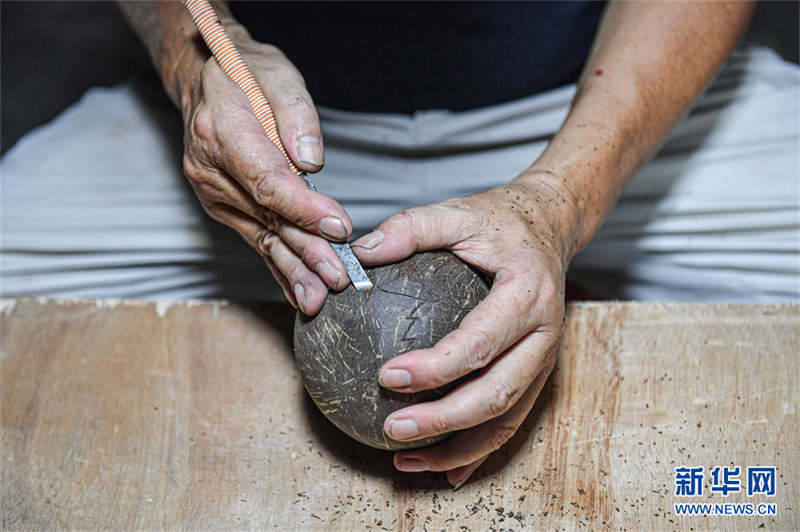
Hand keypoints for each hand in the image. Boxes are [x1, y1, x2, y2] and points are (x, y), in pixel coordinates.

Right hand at [181, 39, 351, 313]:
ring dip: (293, 269)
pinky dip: (278, 265)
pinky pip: (256, 238)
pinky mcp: (224, 206)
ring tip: (318, 298)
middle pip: (266, 217)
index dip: (303, 208)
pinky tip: (297, 290)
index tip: (338, 226)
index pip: (267, 180)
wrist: (204, 79)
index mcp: (222, 132)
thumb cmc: (245, 73)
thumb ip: (296, 113)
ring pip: (261, 235)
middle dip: (305, 251)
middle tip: (336, 278)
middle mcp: (211, 170)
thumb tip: (311, 162)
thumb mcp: (275, 74)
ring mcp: (214, 192)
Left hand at [352, 178, 572, 487]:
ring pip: (506, 419)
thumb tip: (358, 255)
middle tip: (393, 429)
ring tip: (407, 460)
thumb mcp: (457, 210)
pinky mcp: (536, 373)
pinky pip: (510, 421)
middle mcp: (543, 334)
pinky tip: (442, 468)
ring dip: (458, 448)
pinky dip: (478, 450)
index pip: (480, 342)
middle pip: (497, 394)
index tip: (386, 377)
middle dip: (444, 420)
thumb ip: (410, 228)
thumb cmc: (500, 221)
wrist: (549, 226)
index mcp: (527, 294)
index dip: (435, 368)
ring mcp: (544, 359)